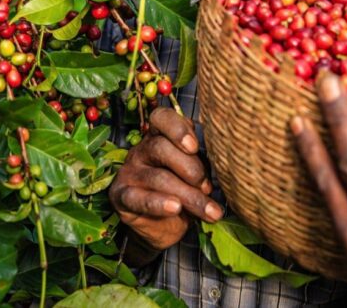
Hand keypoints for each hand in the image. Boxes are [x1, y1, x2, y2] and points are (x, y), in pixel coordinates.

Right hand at [110, 107, 223, 264]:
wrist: (163, 228)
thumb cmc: (182, 191)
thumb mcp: (195, 173)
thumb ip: (201, 163)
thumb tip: (225, 165)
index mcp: (159, 137)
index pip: (161, 118)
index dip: (177, 128)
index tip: (194, 146)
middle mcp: (141, 150)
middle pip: (161, 147)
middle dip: (190, 168)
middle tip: (208, 188)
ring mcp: (129, 173)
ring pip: (158, 177)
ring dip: (188, 195)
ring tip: (209, 211)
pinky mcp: (121, 197)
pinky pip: (138, 198)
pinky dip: (158, 203)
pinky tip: (175, 208)